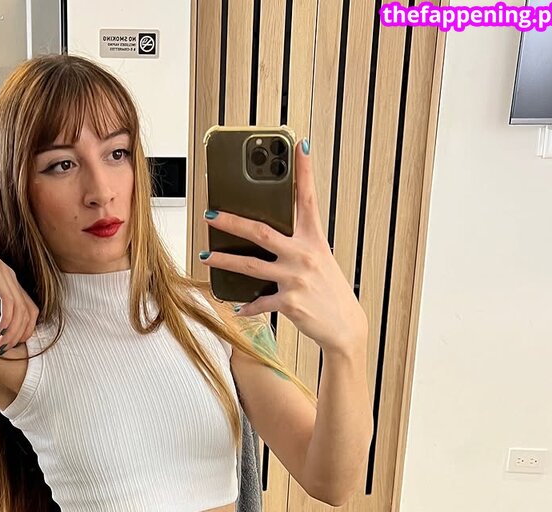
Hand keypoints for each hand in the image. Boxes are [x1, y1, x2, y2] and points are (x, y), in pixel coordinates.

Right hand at [0, 216, 38, 354]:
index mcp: (9, 284)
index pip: (27, 311)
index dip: (22, 331)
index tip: (8, 345)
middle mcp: (12, 280)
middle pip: (29, 313)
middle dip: (20, 335)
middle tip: (5, 350)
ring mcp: (7, 276)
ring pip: (21, 310)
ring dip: (13, 332)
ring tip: (1, 345)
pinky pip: (10, 301)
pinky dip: (8, 319)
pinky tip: (0, 331)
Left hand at [201, 141, 366, 357]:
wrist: (345, 326)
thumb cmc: (330, 292)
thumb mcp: (321, 260)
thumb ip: (298, 246)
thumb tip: (270, 237)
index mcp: (314, 240)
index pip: (308, 198)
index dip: (304, 171)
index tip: (298, 145)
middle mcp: (304, 255)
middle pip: (261, 231)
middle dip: (231, 222)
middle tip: (210, 214)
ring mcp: (295, 278)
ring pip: (251, 266)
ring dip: (224, 261)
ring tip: (206, 257)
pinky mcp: (289, 302)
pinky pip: (259, 303)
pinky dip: (246, 306)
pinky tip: (236, 308)